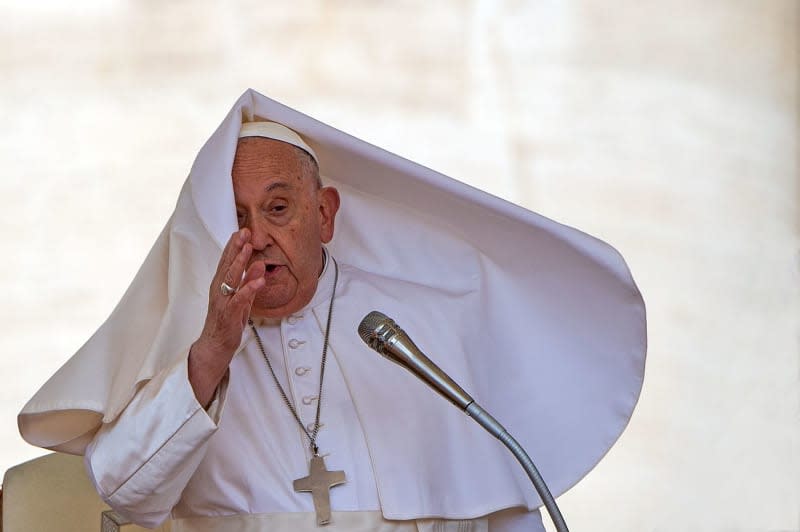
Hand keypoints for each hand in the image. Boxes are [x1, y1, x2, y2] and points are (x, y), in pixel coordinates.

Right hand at [188, 229, 265, 405]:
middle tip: (245, 231)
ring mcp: (222, 302)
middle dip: (236, 247)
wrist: (214, 347)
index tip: (242, 230)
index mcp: (220, 285)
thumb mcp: (242, 299)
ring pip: (230, 279)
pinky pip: (239, 300)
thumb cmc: (227, 322)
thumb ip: (249, 282)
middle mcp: (219, 291)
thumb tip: (259, 265)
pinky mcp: (228, 315)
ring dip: (239, 263)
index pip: (227, 261)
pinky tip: (258, 280)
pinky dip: (248, 289)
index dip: (234, 245)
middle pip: (227, 265)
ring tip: (249, 249)